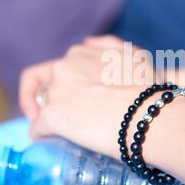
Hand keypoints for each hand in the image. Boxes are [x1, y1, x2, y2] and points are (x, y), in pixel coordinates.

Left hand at [19, 35, 151, 158]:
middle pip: (45, 86)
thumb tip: (87, 43)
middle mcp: (63, 68)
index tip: (68, 98)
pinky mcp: (52, 117)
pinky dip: (41, 135)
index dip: (61, 84)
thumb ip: (109, 45)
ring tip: (59, 133)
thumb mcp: (133, 56)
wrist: (146, 114)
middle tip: (63, 118)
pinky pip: (37, 128)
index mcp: (79, 54)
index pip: (57, 68)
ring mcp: (56, 92)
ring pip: (40, 106)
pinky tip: (49, 142)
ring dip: (46, 118)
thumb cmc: (147, 88)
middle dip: (49, 100)